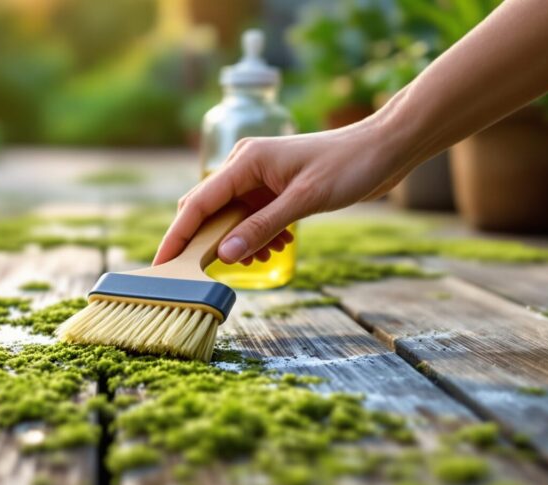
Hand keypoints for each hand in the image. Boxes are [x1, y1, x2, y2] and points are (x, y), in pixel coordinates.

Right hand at [154, 117, 413, 265]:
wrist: (386, 147)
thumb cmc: (348, 164)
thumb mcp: (304, 200)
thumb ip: (262, 228)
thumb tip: (225, 255)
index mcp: (245, 161)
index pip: (198, 203)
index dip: (177, 235)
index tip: (161, 264)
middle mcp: (245, 167)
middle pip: (207, 210)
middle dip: (203, 242)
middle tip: (199, 274)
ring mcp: (259, 178)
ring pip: (230, 218)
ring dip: (237, 243)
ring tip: (258, 259)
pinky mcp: (274, 189)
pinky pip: (251, 218)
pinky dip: (256, 237)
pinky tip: (275, 248)